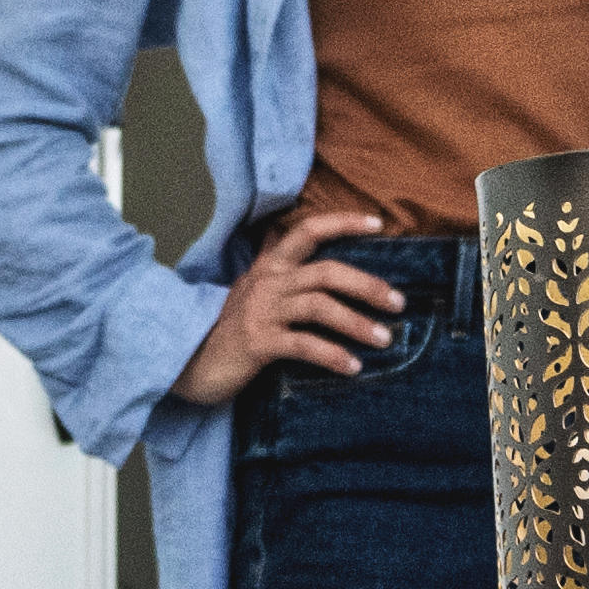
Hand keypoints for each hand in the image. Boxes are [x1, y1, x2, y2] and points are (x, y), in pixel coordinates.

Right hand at [166, 194, 408, 406]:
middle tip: (398, 303)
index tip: (378, 223)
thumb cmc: (230, 331)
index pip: (307, 231)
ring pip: (319, 306)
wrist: (190, 364)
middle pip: (325, 272)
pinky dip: (332, 355)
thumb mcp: (254, 294)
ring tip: (384, 338)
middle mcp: (266, 282)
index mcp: (269, 267)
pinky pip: (304, 344)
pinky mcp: (258, 342)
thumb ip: (280, 274)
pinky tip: (353, 366)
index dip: (343, 223)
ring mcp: (261, 311)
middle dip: (367, 285)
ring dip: (357, 323)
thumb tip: (306, 255)